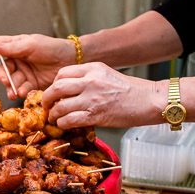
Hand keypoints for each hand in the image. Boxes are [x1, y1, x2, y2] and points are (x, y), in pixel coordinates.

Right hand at [0, 34, 76, 99]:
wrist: (70, 60)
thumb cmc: (52, 48)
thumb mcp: (31, 45)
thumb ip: (12, 47)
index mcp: (14, 47)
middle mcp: (17, 60)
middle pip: (1, 68)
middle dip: (2, 76)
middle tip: (6, 81)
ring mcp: (23, 73)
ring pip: (10, 81)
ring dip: (11, 87)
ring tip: (15, 92)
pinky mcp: (31, 84)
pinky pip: (21, 89)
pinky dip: (20, 92)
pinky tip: (22, 93)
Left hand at [41, 62, 159, 128]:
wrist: (148, 101)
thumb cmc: (130, 90)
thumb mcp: (106, 74)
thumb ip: (88, 78)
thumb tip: (70, 88)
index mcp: (92, 68)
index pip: (62, 73)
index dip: (54, 84)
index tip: (53, 92)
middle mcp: (90, 81)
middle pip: (57, 88)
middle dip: (47, 99)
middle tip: (46, 105)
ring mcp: (92, 99)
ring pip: (60, 106)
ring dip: (54, 115)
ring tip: (54, 118)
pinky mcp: (95, 115)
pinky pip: (69, 120)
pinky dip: (63, 124)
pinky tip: (64, 125)